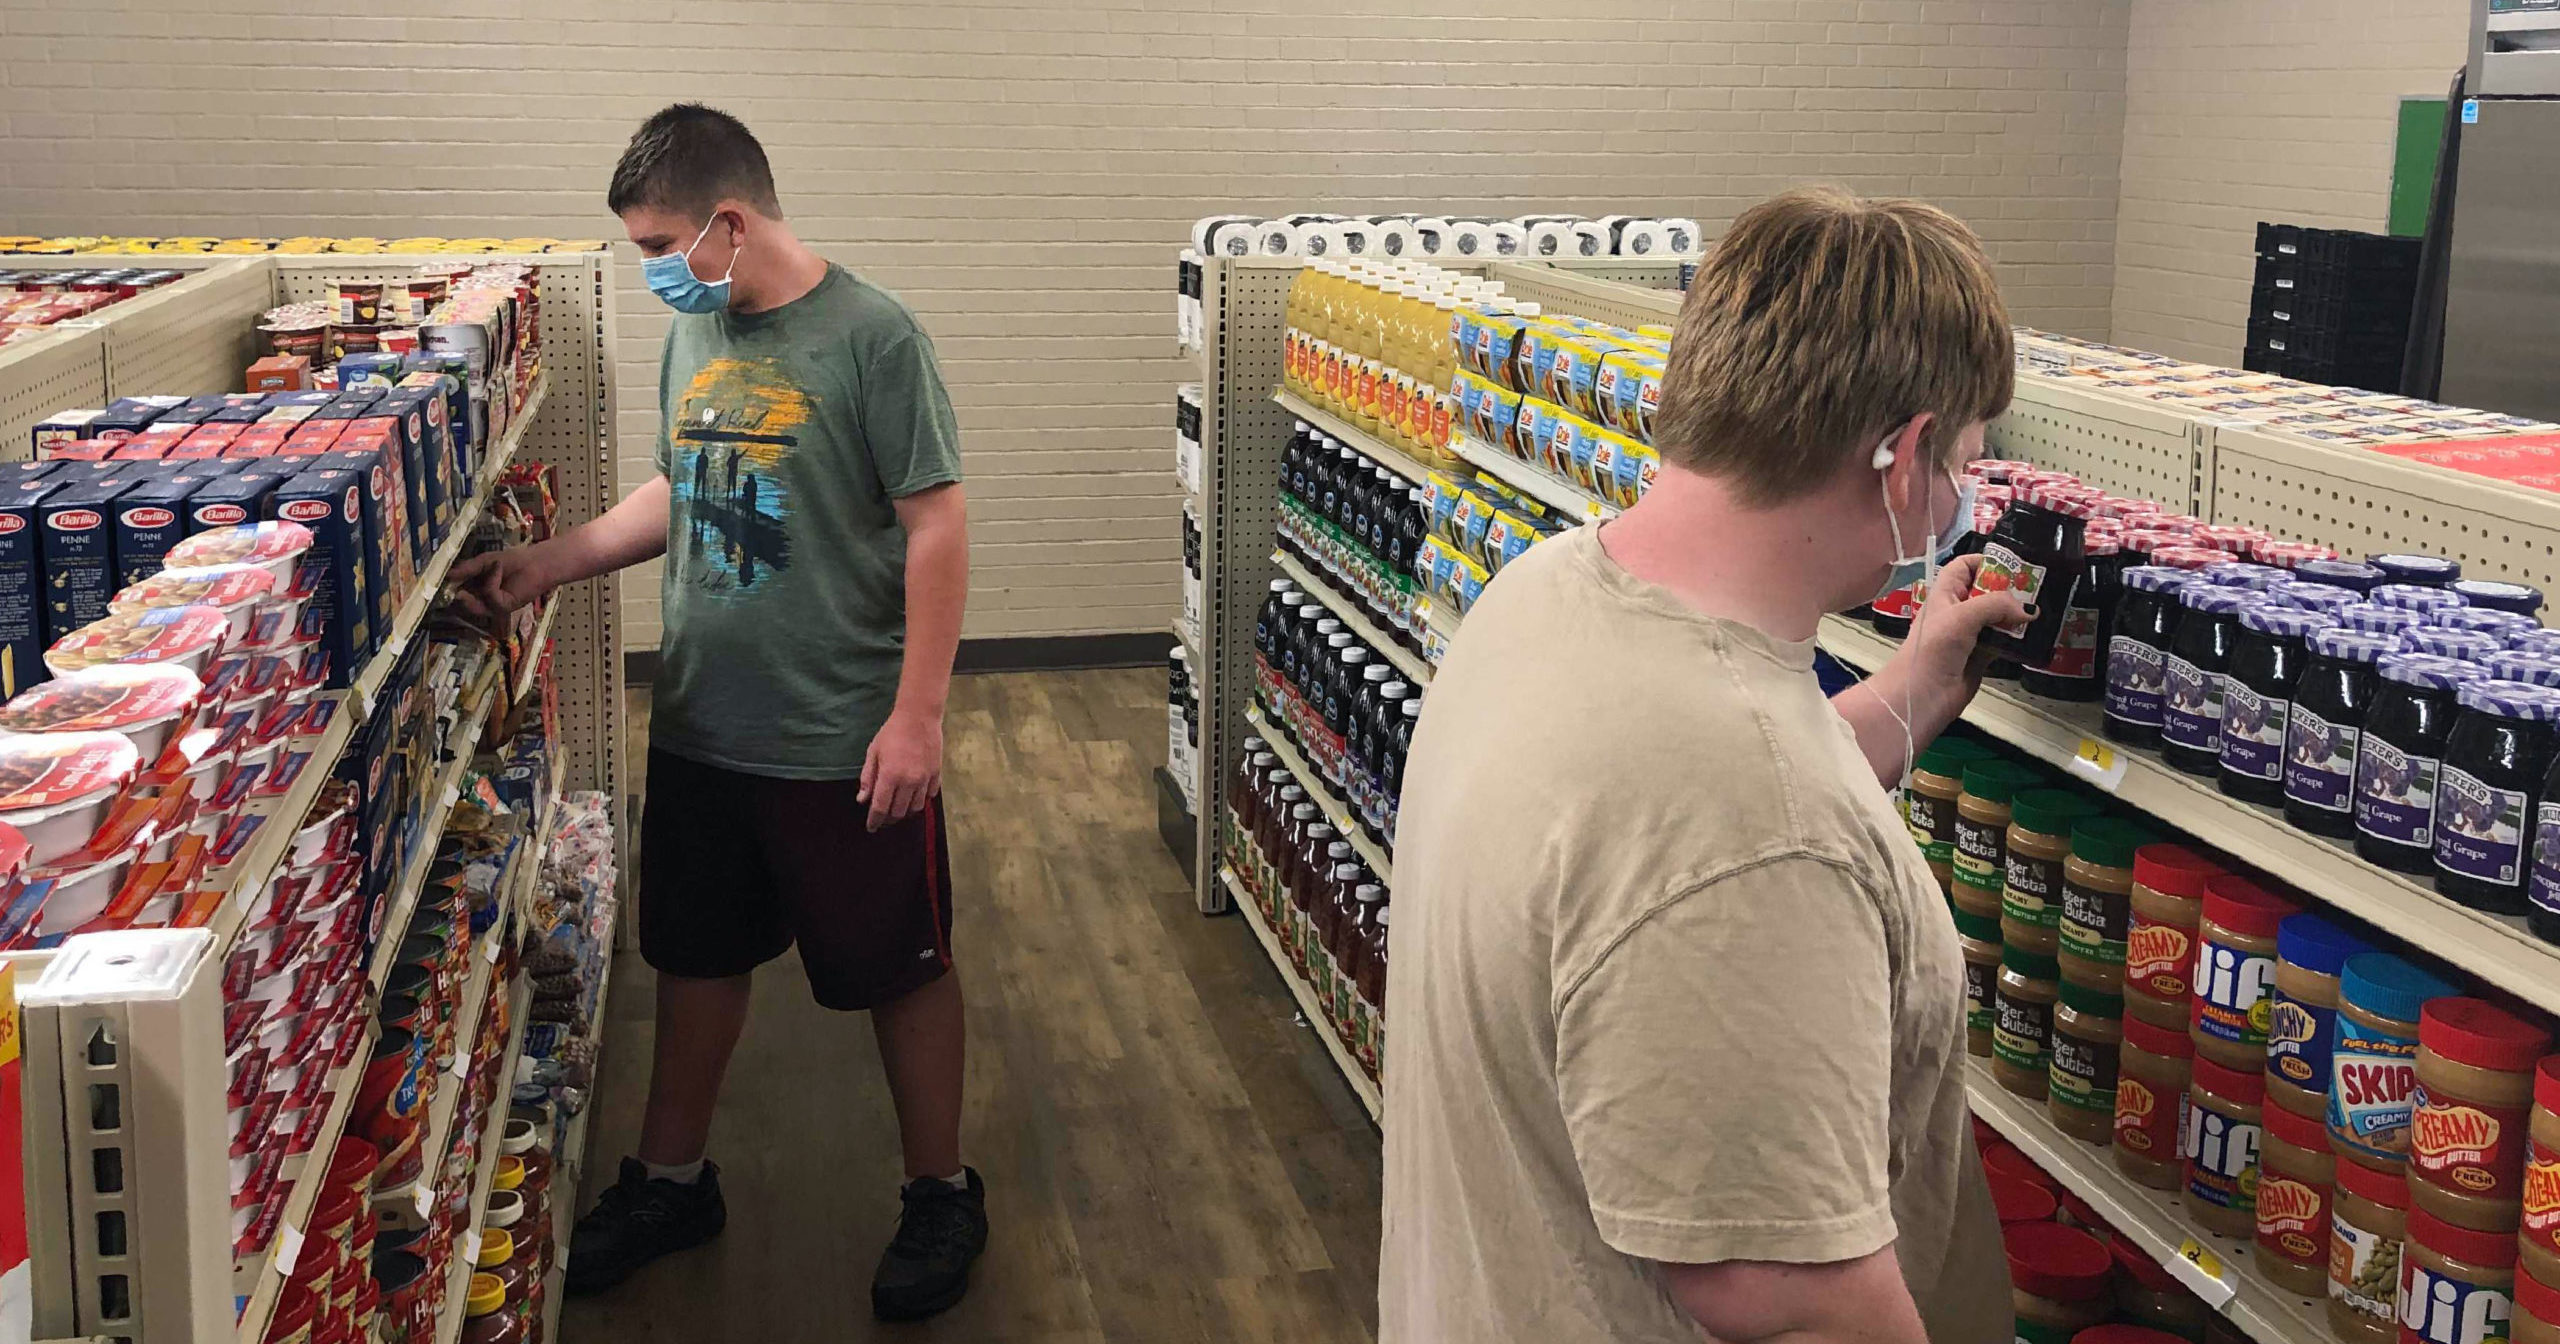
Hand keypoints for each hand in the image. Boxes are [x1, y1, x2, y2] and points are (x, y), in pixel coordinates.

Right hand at [448, 546, 557, 627]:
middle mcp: (483, 600)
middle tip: (450, 581)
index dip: (448, 588)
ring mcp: (493, 606)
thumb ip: (467, 569)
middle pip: (463, 604)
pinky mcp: (505, 606)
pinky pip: (490, 597)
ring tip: (481, 569)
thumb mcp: (485, 562)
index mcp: (477, 590)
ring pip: (474, 606)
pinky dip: (491, 581)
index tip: (439, 579)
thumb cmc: (513, 561)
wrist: (537, 562)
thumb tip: (447, 575)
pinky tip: (497, 568)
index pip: (458, 593)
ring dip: (475, 588)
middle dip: (456, 593)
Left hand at [859, 708, 943, 831]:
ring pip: (915, 808)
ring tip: (899, 809)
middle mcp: (908, 781)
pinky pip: (930, 796)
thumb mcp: (873, 752)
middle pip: (899, 812)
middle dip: (889, 818)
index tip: (871, 827)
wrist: (919, 717)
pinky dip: (921, 800)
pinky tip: (914, 796)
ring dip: (905, 812)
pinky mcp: (936, 774)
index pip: (880, 807)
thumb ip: (867, 778)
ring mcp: (924, 779)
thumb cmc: (892, 732)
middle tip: (883, 818)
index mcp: (890, 776)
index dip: (875, 820)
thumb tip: (862, 800)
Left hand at [1900, 553, 2034, 695]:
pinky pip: (2004, 640)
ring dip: (2018, 614)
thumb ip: (1995, 605)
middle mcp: (1957, 610)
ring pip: (1999, 617)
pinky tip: (2036, 634)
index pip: (1965, 566)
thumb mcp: (1961, 616)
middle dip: (2011, 589)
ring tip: (2044, 609)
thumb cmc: (1933, 649)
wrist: (1923, 695)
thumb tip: (2028, 610)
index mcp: (1945, 593)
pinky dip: (2018, 638)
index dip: (1987, 561)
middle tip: (2041, 588)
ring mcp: (1970, 634)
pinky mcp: (1981, 655)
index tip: (2016, 564)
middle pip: (1988, 591)